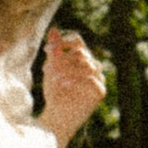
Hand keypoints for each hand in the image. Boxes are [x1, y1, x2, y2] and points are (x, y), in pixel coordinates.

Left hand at [39, 26, 107, 147]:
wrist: (57, 117)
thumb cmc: (54, 93)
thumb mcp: (51, 69)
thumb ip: (54, 51)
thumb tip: (53, 29)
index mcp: (81, 59)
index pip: (79, 42)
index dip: (64, 42)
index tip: (47, 50)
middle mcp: (92, 67)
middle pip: (81, 53)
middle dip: (62, 59)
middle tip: (47, 68)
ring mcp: (98, 79)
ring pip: (87, 64)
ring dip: (67, 69)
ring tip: (54, 77)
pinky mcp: (99, 92)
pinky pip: (92, 80)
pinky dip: (76, 80)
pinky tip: (64, 84)